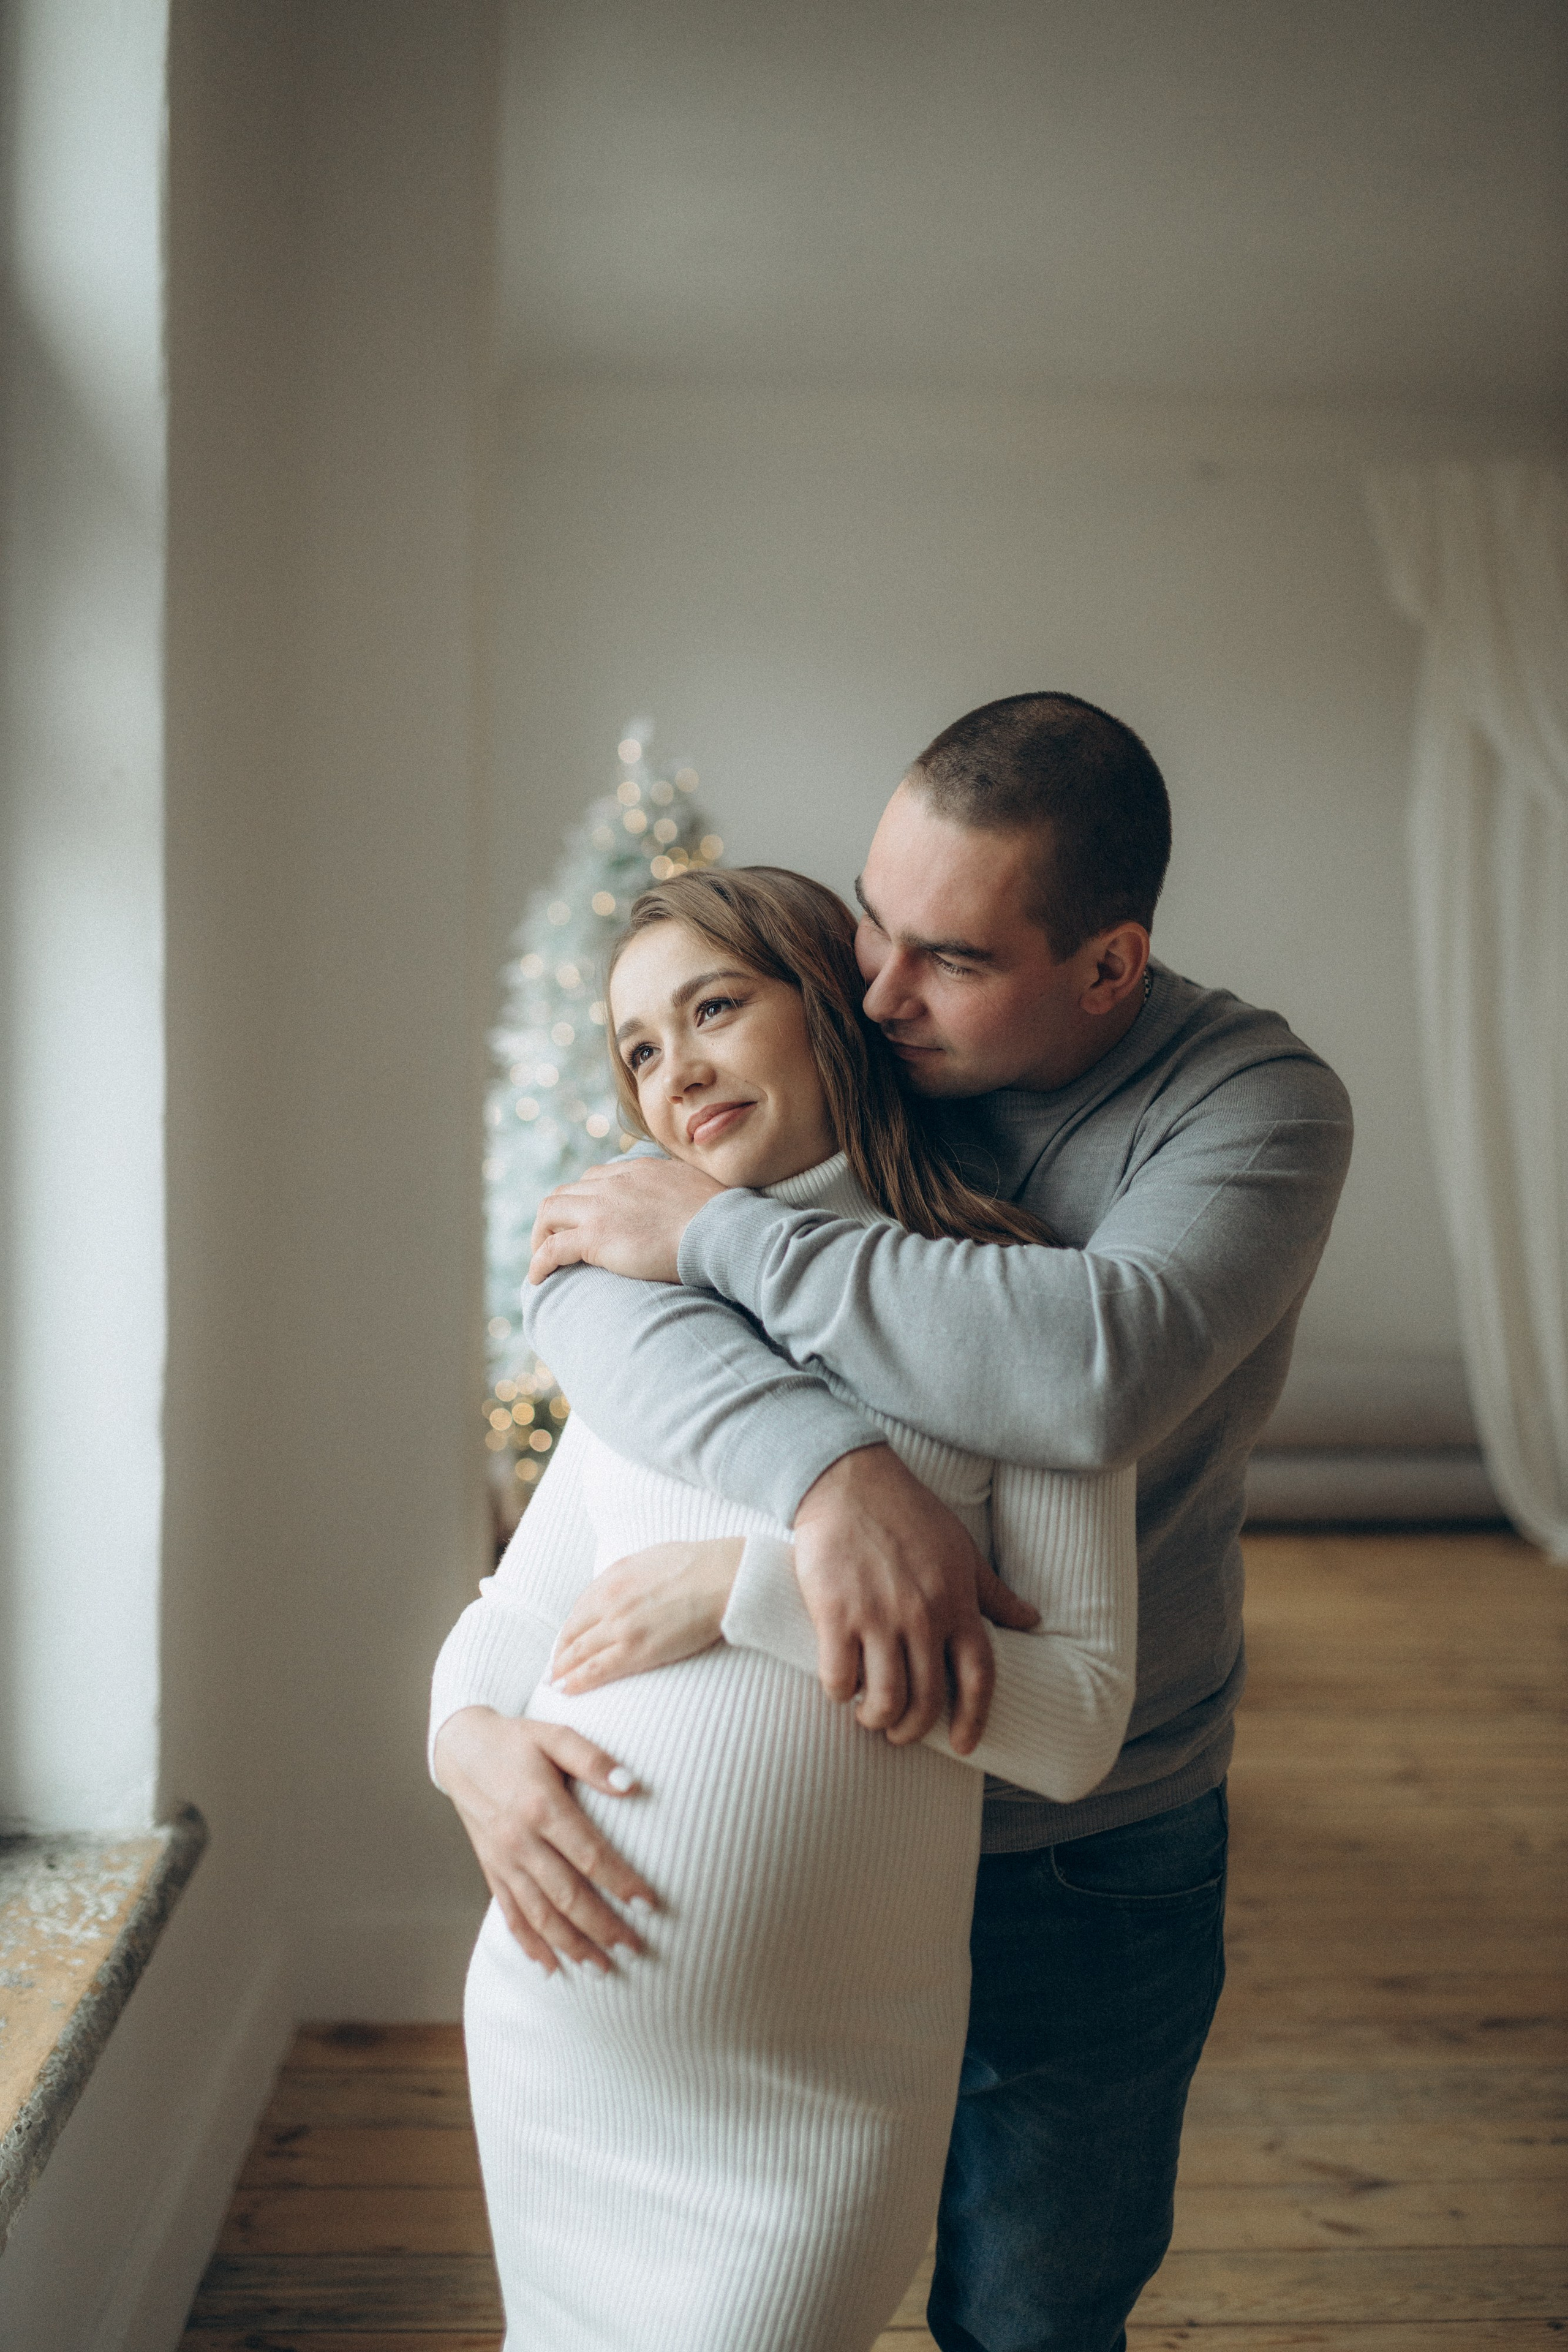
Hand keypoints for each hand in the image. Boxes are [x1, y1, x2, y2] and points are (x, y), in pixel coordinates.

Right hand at [433, 1707, 656, 1973]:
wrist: (461, 1748)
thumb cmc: (516, 1740)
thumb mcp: (555, 1736)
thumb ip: (593, 1761)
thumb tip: (632, 1785)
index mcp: (542, 1807)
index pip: (590, 1856)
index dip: (621, 1883)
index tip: (650, 1905)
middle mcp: (520, 1841)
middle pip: (567, 1896)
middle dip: (603, 1927)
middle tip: (636, 1948)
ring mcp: (503, 1860)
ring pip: (539, 1915)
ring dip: (571, 1945)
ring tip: (602, 1969)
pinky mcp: (491, 1869)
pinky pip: (509, 1914)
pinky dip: (529, 1944)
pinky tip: (549, 1966)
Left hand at [529, 1156, 723, 1285]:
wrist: (720, 1230)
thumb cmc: (722, 1219)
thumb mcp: (700, 1190)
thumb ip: (682, 1190)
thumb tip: (690, 1204)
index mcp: (639, 1170)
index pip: (596, 1177)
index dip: (583, 1199)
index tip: (584, 1221)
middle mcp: (614, 1182)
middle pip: (567, 1192)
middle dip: (554, 1217)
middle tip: (555, 1242)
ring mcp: (601, 1208)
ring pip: (550, 1213)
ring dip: (540, 1236)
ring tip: (541, 1261)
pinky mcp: (595, 1237)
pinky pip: (552, 1249)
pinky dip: (539, 1263)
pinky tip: (537, 1280)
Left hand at [551, 1538, 744, 1693]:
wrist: (723, 1577)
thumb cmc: (699, 1565)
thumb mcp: (653, 1558)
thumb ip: (633, 1576)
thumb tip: (629, 1586)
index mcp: (614, 1576)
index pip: (580, 1609)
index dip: (569, 1630)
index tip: (565, 1642)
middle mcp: (609, 1600)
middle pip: (573, 1632)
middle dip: (560, 1653)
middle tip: (553, 1668)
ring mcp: (620, 1626)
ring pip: (578, 1653)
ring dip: (562, 1670)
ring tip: (554, 1683)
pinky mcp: (636, 1650)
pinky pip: (596, 1670)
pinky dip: (576, 1681)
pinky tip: (566, 1689)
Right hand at [792, 1446, 1040, 1751]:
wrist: (849, 1480)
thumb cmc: (908, 1514)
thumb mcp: (961, 1550)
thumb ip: (993, 1592)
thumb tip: (1033, 1619)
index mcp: (958, 1603)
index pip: (979, 1677)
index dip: (975, 1719)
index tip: (967, 1745)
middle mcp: (924, 1616)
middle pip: (928, 1700)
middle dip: (913, 1729)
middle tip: (900, 1732)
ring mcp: (879, 1617)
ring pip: (885, 1699)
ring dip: (877, 1720)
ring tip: (869, 1716)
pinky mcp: (836, 1613)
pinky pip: (839, 1677)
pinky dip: (839, 1693)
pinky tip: (840, 1686)